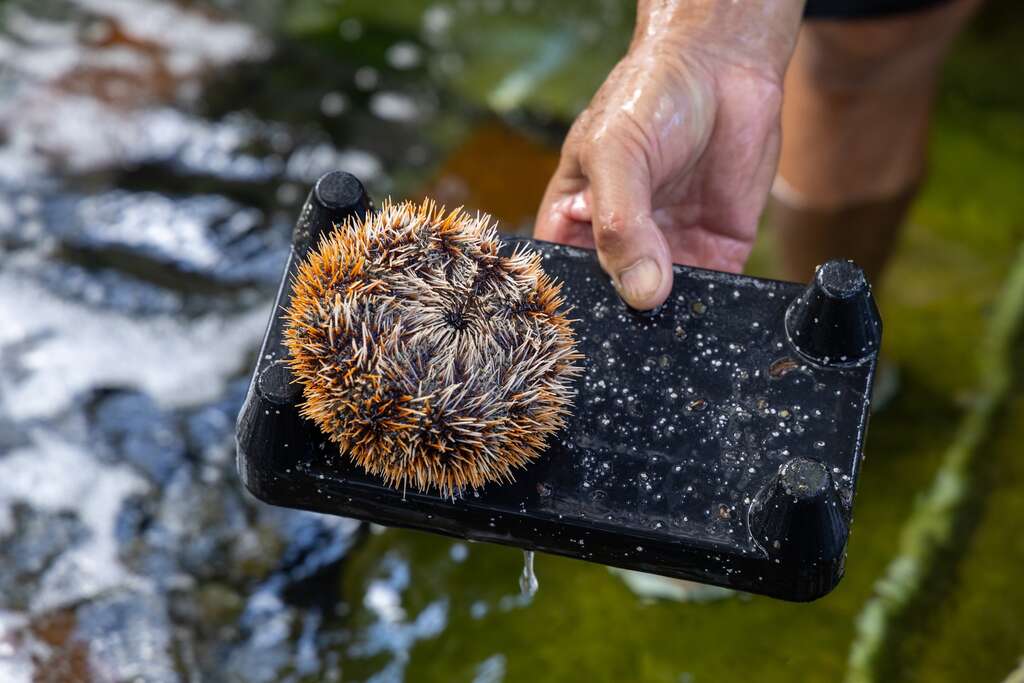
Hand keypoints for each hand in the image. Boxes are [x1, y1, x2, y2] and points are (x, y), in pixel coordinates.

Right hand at [534, 0, 802, 309]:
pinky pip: (711, 293)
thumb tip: (641, 291)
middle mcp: (620, 240)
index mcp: (575, 218)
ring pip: (661, 306)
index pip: (562, 275)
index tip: (581, 321)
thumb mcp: (616, 154)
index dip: (568, 301)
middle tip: (632, 323)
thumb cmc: (651, 95)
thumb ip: (620, 223)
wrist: (724, 65)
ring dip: (666, 320)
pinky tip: (706, 308)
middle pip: (611, 299)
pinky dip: (710, 307)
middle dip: (621, 317)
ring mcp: (668, 249)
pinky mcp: (716, 250)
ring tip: (669, 320)